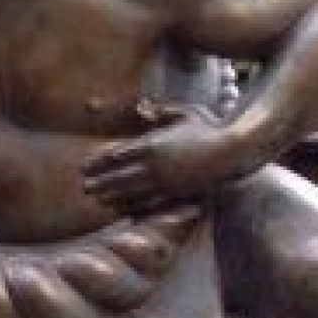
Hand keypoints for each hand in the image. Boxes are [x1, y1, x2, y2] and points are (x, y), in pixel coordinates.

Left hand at [82, 101, 252, 214]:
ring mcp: (165, 183)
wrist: (233, 152)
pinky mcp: (176, 196)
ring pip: (130, 193)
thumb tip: (142, 107)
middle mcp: (154, 166)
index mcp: (151, 144)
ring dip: (111, 197)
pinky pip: (148, 205)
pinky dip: (132, 208)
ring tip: (98, 200)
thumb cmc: (210, 128)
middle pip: (118, 177)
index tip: (84, 167)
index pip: (115, 155)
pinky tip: (122, 210)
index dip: (97, 162)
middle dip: (99, 183)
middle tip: (84, 188)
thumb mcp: (186, 113)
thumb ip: (162, 112)